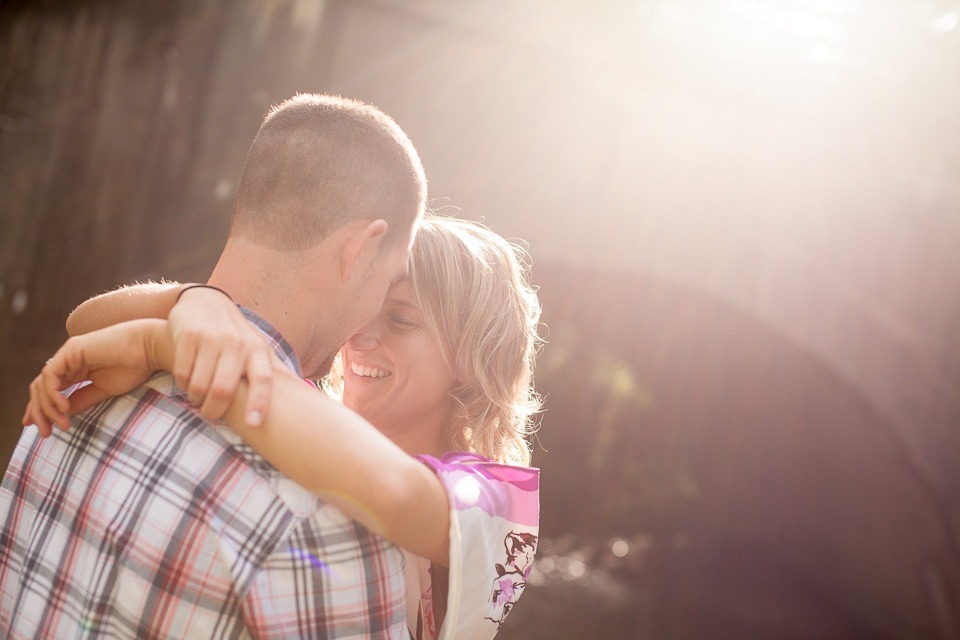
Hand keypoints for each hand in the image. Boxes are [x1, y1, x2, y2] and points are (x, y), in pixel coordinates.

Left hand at [22, 319, 168, 436]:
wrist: (151, 348)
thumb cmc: (135, 367)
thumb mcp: (104, 390)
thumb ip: (82, 400)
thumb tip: (62, 415)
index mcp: (77, 368)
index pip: (49, 390)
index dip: (42, 410)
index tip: (45, 430)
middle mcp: (68, 360)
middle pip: (40, 388)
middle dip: (39, 412)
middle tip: (47, 434)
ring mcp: (68, 354)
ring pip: (41, 383)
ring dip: (46, 407)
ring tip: (62, 423)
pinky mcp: (71, 350)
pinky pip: (50, 375)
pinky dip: (52, 393)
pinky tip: (64, 407)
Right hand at [168, 286, 276, 425]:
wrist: (205, 301)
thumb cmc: (236, 335)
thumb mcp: (258, 347)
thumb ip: (275, 370)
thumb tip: (303, 394)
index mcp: (257, 350)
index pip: (263, 379)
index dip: (259, 402)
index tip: (253, 424)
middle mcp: (236, 343)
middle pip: (223, 389)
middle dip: (214, 410)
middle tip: (210, 415)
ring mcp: (211, 338)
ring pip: (199, 385)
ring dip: (196, 398)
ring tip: (198, 398)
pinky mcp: (189, 334)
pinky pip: (183, 372)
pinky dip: (182, 384)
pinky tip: (187, 381)